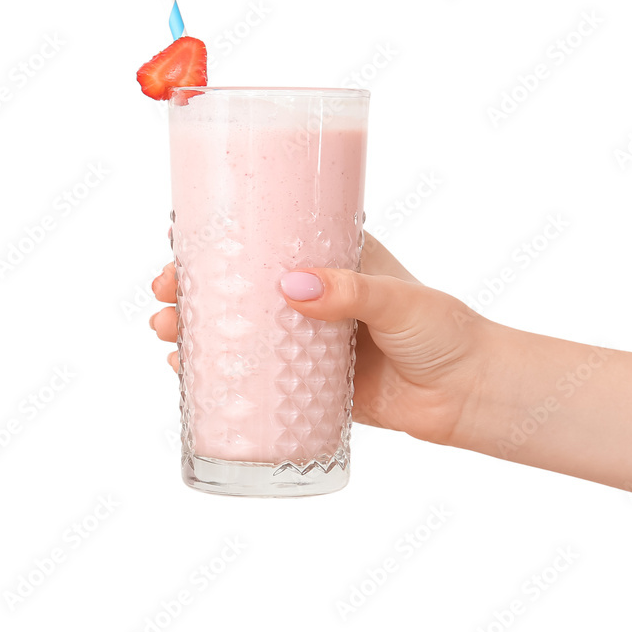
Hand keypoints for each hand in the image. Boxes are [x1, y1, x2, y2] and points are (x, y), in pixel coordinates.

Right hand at [149, 235, 493, 446]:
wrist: (468, 392)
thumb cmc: (444, 331)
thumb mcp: (399, 301)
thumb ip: (352, 292)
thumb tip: (292, 288)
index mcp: (334, 261)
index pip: (267, 239)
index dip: (219, 240)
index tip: (178, 240)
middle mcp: (314, 297)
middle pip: (239, 286)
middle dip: (193, 287)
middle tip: (163, 294)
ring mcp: (308, 342)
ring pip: (240, 330)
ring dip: (196, 330)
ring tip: (167, 335)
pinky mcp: (310, 385)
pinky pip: (256, 378)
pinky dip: (219, 374)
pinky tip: (187, 375)